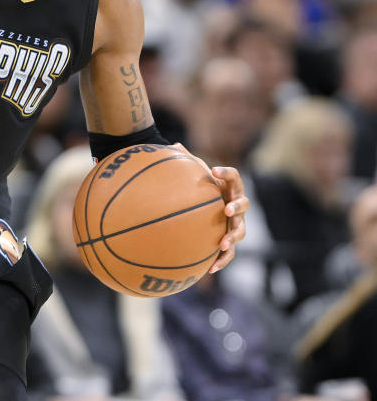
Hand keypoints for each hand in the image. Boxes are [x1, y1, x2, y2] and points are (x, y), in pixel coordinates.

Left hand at [170, 143, 248, 272]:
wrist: (205, 208)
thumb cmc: (199, 189)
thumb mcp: (194, 174)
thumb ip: (187, 161)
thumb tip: (173, 145)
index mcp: (229, 187)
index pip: (234, 177)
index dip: (226, 172)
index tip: (214, 170)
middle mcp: (236, 205)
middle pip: (244, 204)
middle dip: (237, 207)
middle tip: (227, 210)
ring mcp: (236, 224)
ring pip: (240, 231)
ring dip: (233, 237)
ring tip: (223, 243)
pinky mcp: (229, 240)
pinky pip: (229, 253)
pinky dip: (222, 260)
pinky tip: (211, 269)